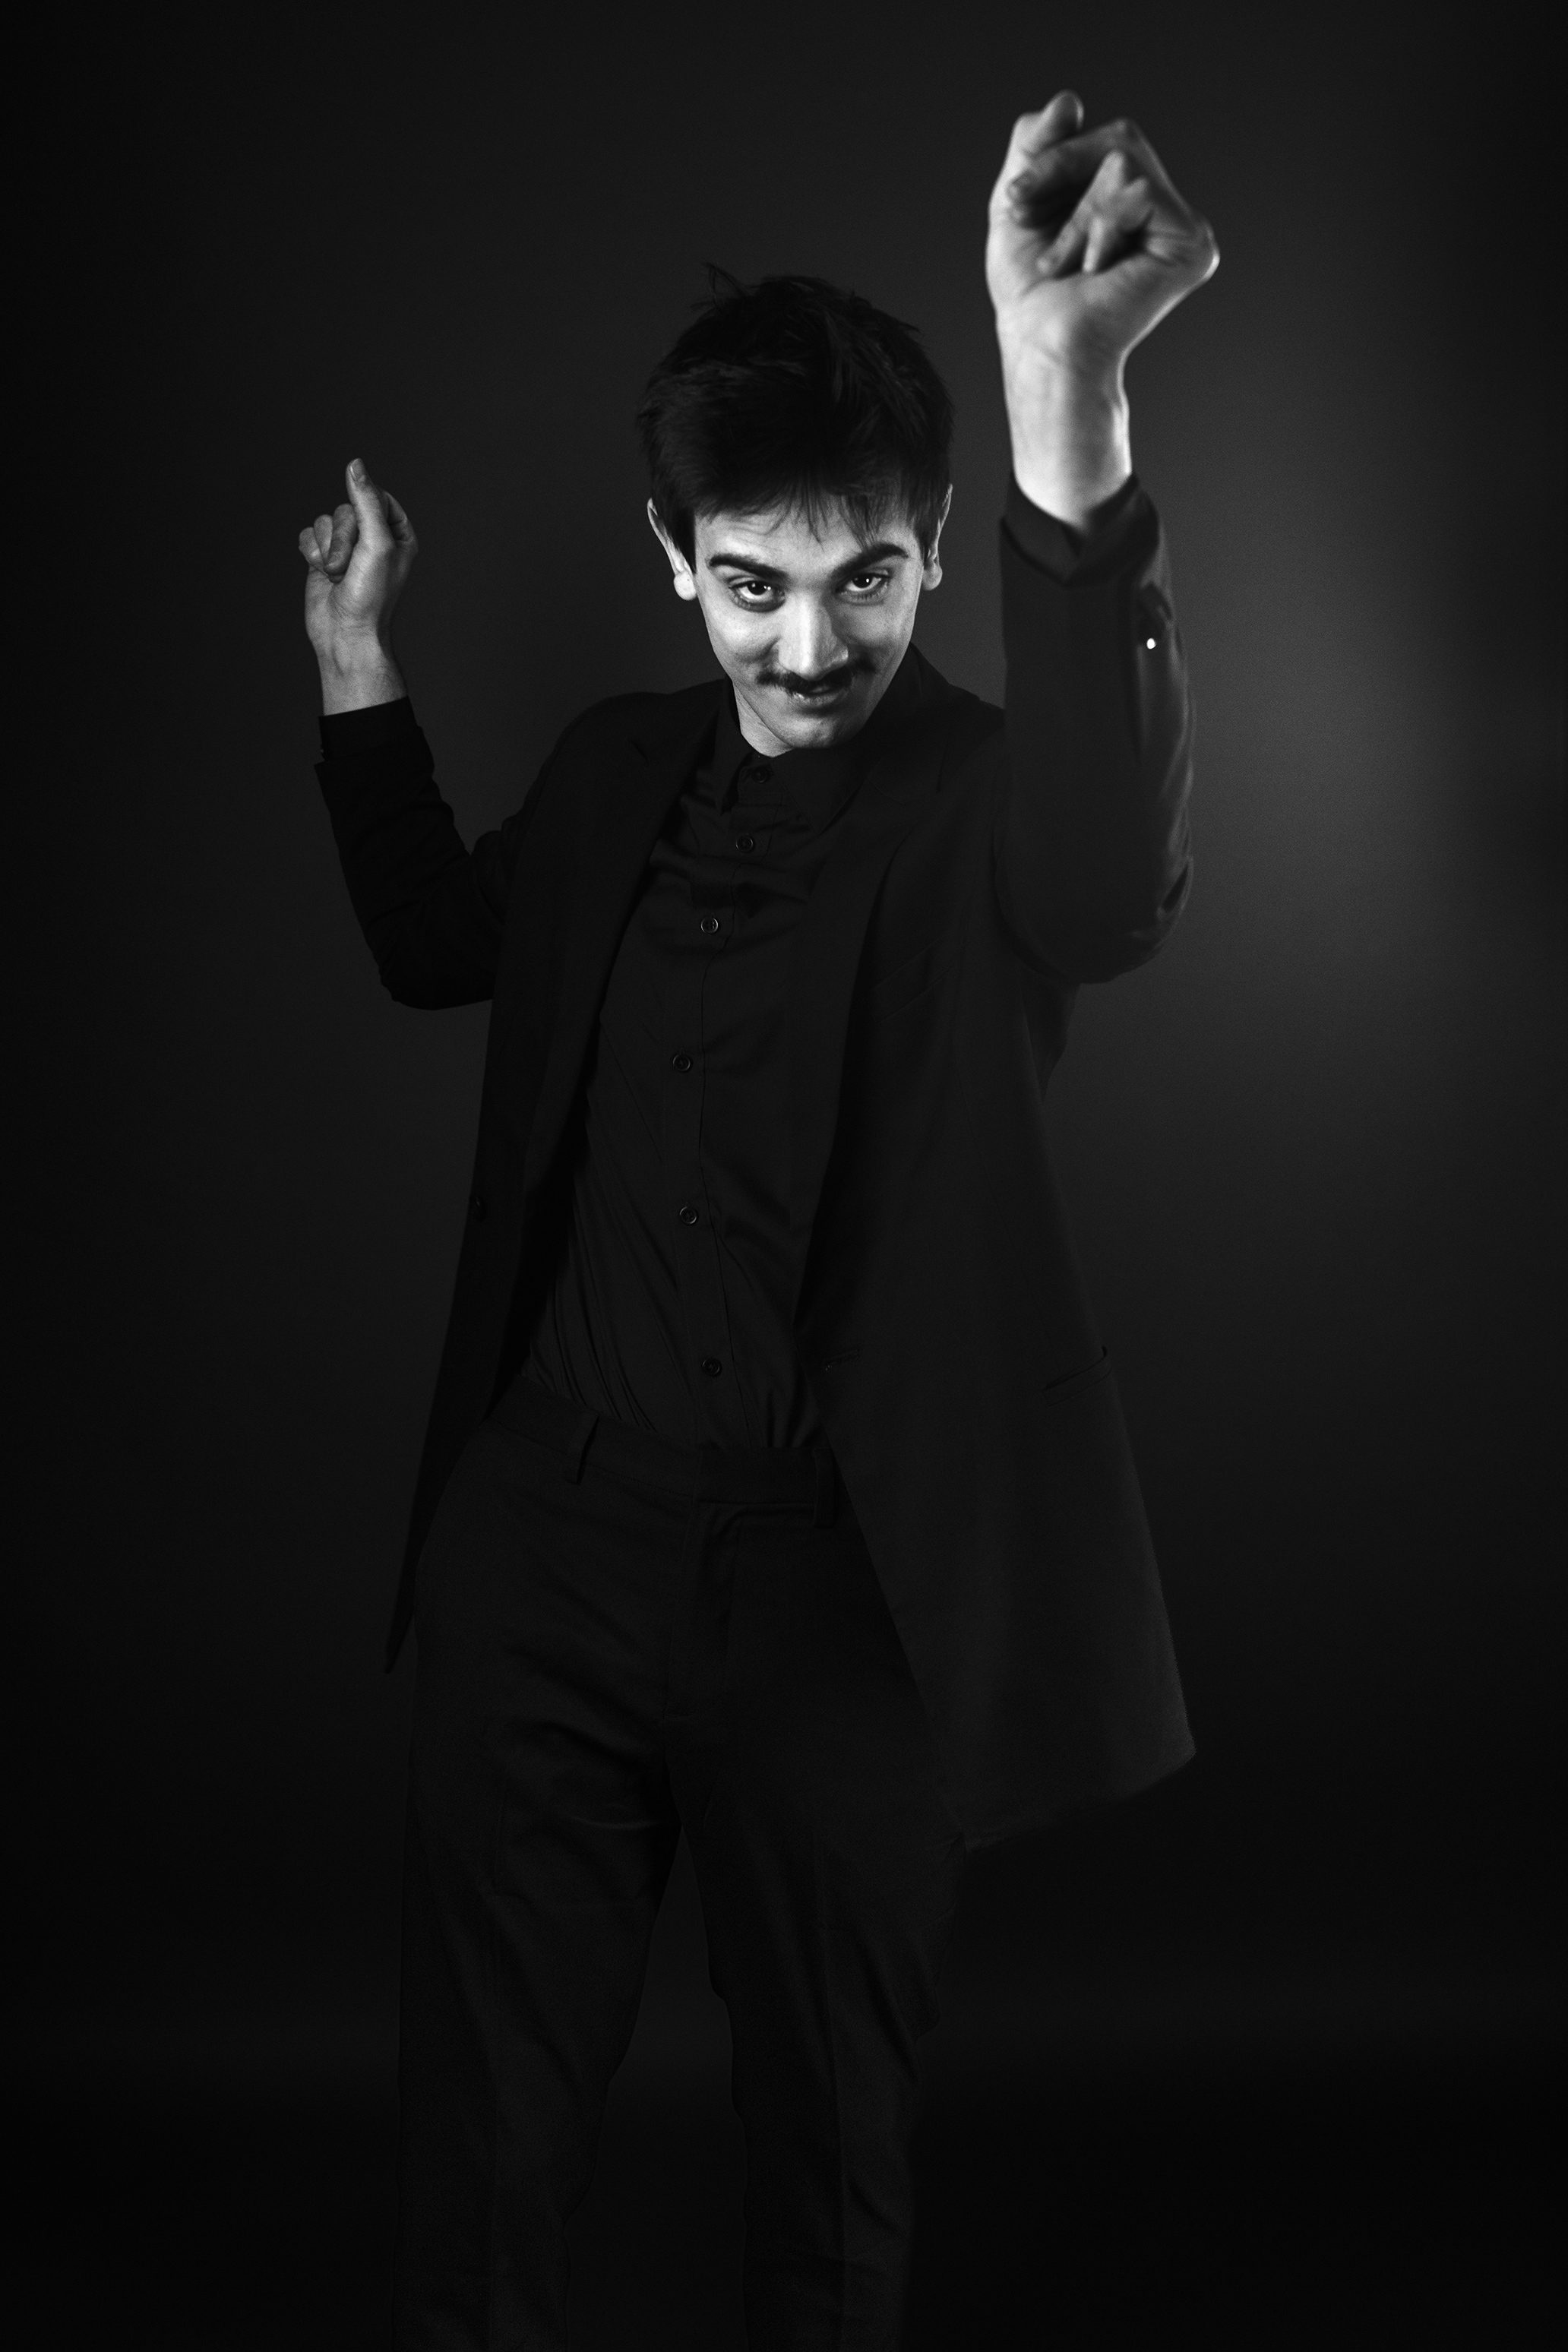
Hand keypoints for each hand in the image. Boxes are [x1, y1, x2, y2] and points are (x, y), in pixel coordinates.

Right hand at [298, 458, 415, 710]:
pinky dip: (312, 554)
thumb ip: (366, 501)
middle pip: (346, 509)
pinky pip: (309, 535)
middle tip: (349, 566)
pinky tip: (322, 575)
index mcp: (397, 533)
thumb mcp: (376, 542)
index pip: (375, 495)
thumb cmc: (370, 596)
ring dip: (327, 550)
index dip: (365, 510)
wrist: (345, 634)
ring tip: (338, 576)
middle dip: (343, 538)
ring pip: (325, 521)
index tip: (367, 536)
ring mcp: (347, 548)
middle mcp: (373, 538)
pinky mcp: (323, 557)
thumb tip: (355, 464)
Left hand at [986, 92, 1217, 381]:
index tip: (1017, 202)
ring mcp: (1183, 227)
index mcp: (1131, 204)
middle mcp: (1163, 213)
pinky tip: (1097, 269)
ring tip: (1071, 263)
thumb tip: (1068, 100)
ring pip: (1125, 158)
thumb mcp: (1020, 201)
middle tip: (1037, 229)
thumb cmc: (1031, 294)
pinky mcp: (1192, 241)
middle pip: (1120, 138)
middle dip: (1063, 173)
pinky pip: (1137, 187)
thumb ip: (1036, 144)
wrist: (1044, 346)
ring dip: (1079, 213)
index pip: (1104, 139)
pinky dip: (1099, 225)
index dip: (1054, 157)